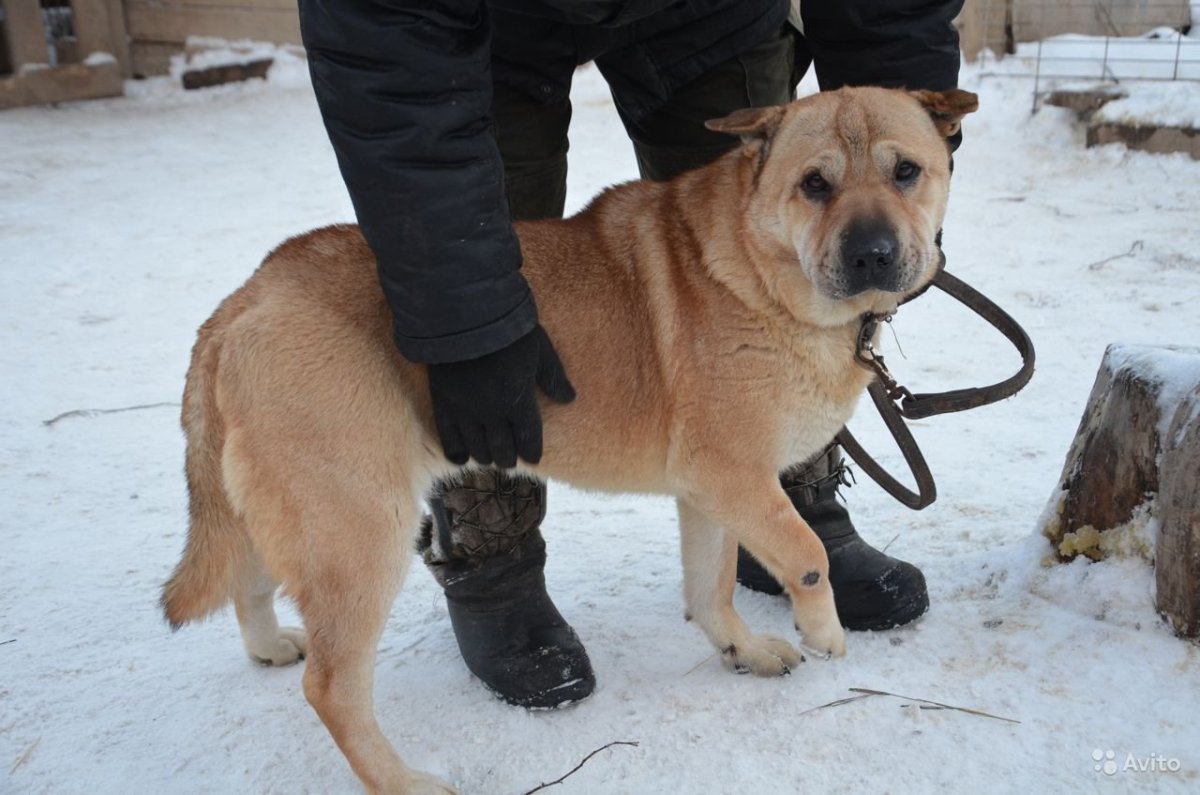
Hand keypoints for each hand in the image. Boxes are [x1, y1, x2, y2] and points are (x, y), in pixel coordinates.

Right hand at [427, 325, 574, 467]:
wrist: (463, 315)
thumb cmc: (508, 329)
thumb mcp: (540, 349)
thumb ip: (553, 377)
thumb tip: (569, 399)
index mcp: (519, 401)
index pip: (529, 437)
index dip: (532, 451)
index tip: (534, 458)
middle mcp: (493, 413)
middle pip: (502, 448)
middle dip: (508, 458)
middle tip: (510, 462)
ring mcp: (466, 410)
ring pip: (477, 446)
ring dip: (486, 456)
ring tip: (490, 460)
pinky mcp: (443, 403)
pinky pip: (448, 437)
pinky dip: (455, 452)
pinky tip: (461, 459)